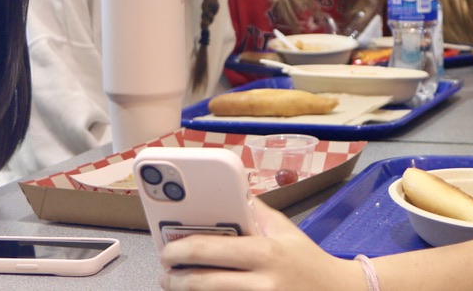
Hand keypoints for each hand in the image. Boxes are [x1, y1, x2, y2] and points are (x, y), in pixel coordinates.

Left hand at [158, 201, 360, 289]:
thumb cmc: (307, 260)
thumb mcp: (284, 230)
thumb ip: (254, 212)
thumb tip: (227, 191)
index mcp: (264, 252)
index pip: (209, 249)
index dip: (180, 250)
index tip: (167, 249)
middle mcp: (261, 283)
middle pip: (201, 282)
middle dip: (174, 278)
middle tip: (165, 271)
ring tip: (175, 285)